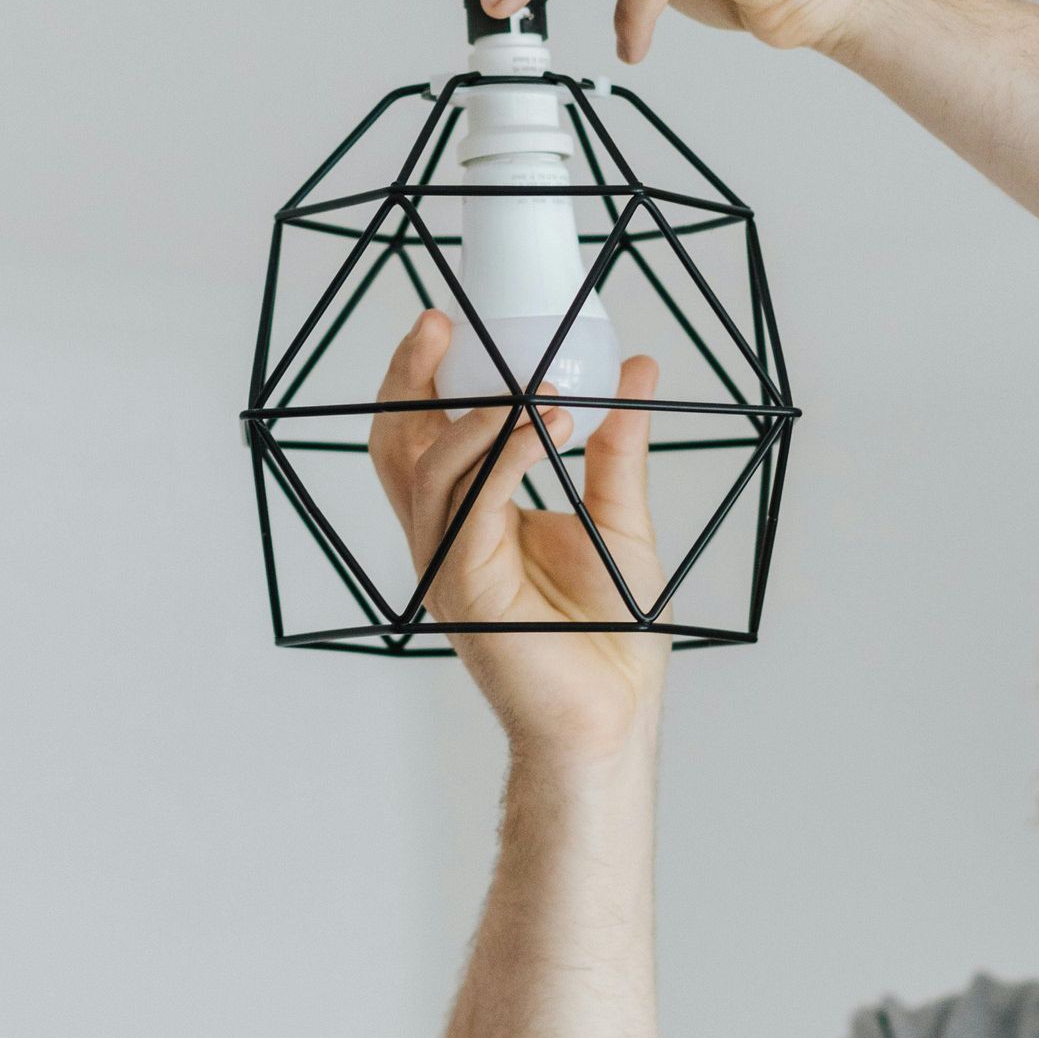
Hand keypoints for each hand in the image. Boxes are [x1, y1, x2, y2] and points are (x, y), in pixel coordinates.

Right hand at [369, 310, 667, 756]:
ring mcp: (449, 563)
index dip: (426, 379)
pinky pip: (470, 505)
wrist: (614, 715)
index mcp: (473, 519)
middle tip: (440, 323)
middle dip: (409, 379)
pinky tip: (540, 424)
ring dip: (473, 412)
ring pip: (428, 468)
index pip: (427, 435)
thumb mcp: (621, 518)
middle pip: (399, 444)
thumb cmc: (614, 637)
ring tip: (530, 379)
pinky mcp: (465, 587)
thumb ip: (618, 447)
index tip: (449, 322)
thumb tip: (639, 371)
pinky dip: (501, 456)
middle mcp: (448, 537)